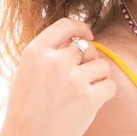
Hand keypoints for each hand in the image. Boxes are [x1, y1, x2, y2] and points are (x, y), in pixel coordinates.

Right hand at [0, 18, 115, 135]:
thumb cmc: (26, 109)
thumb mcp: (26, 73)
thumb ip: (48, 54)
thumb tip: (75, 38)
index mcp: (35, 52)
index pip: (64, 25)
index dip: (80, 27)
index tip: (88, 34)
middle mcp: (55, 62)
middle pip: (85, 48)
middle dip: (86, 62)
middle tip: (76, 81)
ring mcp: (73, 79)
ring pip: (102, 65)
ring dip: (98, 77)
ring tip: (83, 92)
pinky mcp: (89, 98)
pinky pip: (110, 85)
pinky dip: (105, 93)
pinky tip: (92, 102)